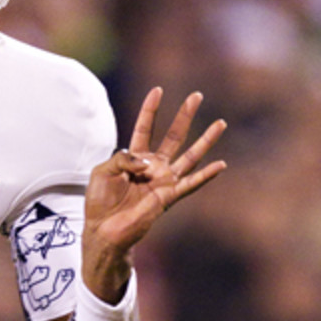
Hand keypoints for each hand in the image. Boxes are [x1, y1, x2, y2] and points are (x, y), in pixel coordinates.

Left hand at [81, 88, 226, 299]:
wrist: (103, 229)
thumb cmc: (99, 201)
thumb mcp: (102, 170)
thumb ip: (122, 158)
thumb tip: (146, 161)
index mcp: (133, 157)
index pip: (144, 127)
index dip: (150, 109)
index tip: (158, 90)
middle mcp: (152, 166)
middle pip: (172, 136)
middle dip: (184, 116)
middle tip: (197, 95)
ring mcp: (163, 180)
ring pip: (189, 155)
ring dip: (205, 140)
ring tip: (220, 123)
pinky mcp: (168, 197)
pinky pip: (191, 183)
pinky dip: (206, 175)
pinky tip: (221, 164)